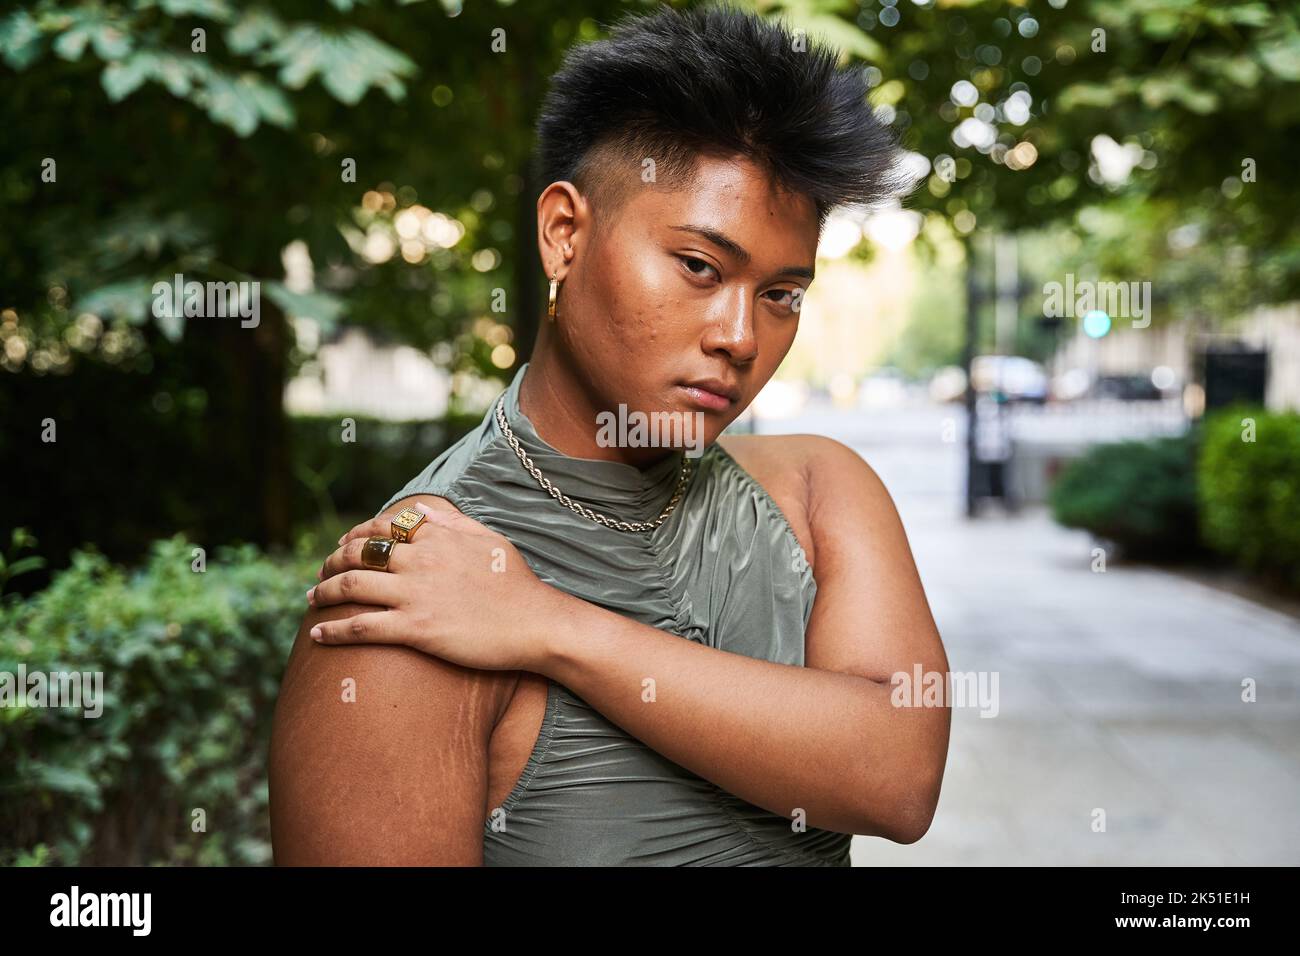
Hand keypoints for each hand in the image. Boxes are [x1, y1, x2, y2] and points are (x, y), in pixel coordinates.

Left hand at [305, 497, 560, 671]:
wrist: (536, 624)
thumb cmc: (518, 584)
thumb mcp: (489, 540)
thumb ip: (452, 523)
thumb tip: (420, 512)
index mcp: (436, 537)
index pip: (381, 527)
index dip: (354, 535)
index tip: (342, 545)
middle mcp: (420, 561)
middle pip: (358, 553)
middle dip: (331, 561)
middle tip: (320, 573)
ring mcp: (415, 595)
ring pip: (351, 586)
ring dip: (323, 591)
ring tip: (312, 600)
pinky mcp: (415, 629)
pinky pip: (361, 627)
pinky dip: (333, 630)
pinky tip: (318, 635)